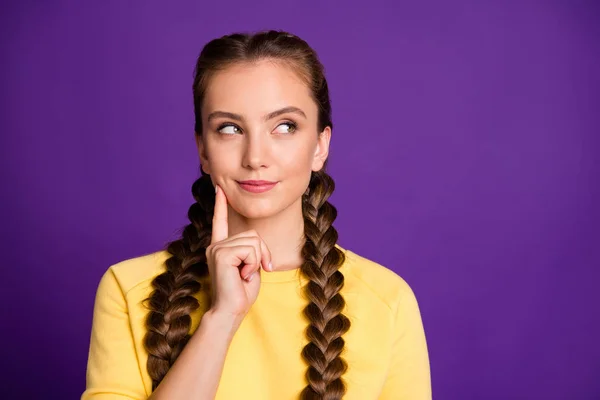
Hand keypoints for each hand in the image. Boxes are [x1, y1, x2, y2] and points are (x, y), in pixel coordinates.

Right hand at [205, 184, 272, 322]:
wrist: (230, 312)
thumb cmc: (241, 294)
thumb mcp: (250, 267)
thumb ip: (251, 251)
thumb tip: (255, 243)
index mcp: (221, 247)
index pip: (220, 221)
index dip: (221, 204)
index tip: (219, 188)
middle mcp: (215, 245)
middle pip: (253, 235)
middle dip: (262, 254)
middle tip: (255, 272)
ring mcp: (216, 248)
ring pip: (254, 242)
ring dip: (257, 261)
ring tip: (245, 275)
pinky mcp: (220, 253)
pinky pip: (250, 250)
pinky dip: (253, 264)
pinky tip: (242, 276)